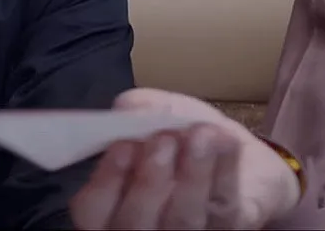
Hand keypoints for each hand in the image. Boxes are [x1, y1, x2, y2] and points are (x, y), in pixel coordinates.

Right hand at [69, 88, 300, 230]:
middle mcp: (142, 228)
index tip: (122, 145)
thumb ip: (141, 109)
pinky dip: (226, 170)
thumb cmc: (181, 138)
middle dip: (149, 181)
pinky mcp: (226, 228)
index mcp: (111, 206)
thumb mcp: (158, 114)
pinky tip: (225, 140)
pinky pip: (225, 208)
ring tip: (200, 134)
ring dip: (192, 174)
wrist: (231, 154)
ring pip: (183, 220)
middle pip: (136, 223)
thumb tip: (128, 106)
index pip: (93, 210)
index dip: (104, 182)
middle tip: (163, 139)